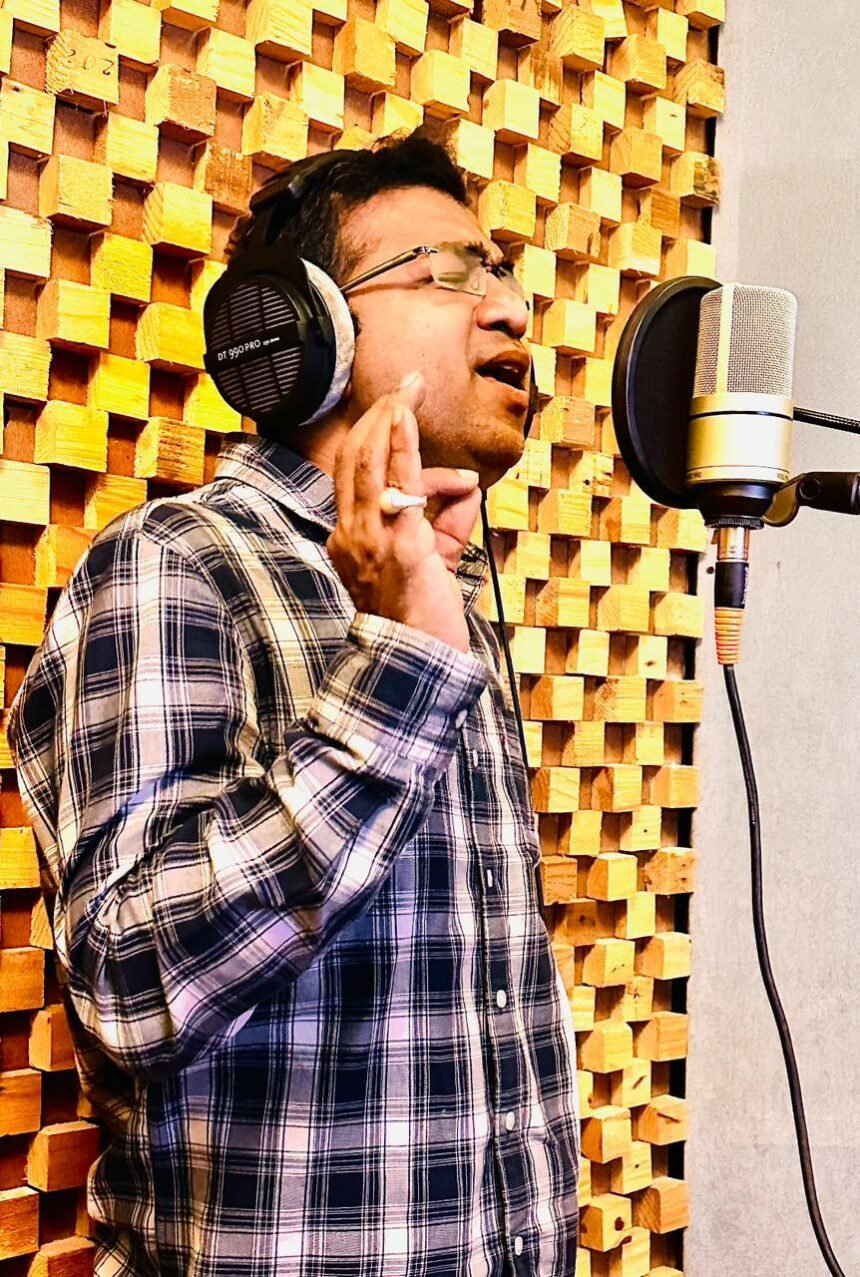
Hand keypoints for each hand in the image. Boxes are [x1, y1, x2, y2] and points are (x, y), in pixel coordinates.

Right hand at [327, 373, 479, 653]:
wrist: (419, 662)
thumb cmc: (424, 619)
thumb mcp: (434, 559)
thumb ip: (445, 519)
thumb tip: (464, 485)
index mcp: (352, 540)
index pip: (352, 475)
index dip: (369, 437)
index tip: (392, 409)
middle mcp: (351, 535)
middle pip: (353, 459)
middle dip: (377, 417)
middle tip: (403, 386)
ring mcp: (370, 539)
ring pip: (368, 462)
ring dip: (389, 420)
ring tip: (407, 391)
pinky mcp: (397, 544)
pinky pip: (394, 483)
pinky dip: (398, 445)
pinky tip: (404, 418)